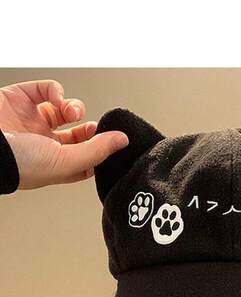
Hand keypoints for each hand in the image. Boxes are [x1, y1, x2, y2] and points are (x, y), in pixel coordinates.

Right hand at [0, 79, 128, 189]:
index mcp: (54, 165)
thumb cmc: (19, 163)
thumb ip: (97, 151)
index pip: (84, 161)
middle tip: (95, 127)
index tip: (110, 144)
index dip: (98, 152)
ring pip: (63, 110)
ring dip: (75, 108)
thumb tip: (123, 141)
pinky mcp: (21, 99)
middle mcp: (44, 144)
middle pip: (76, 136)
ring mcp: (32, 121)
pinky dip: (56, 90)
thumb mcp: (65, 162)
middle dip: (89, 130)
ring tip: (72, 112)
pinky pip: (46, 90)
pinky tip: (58, 98)